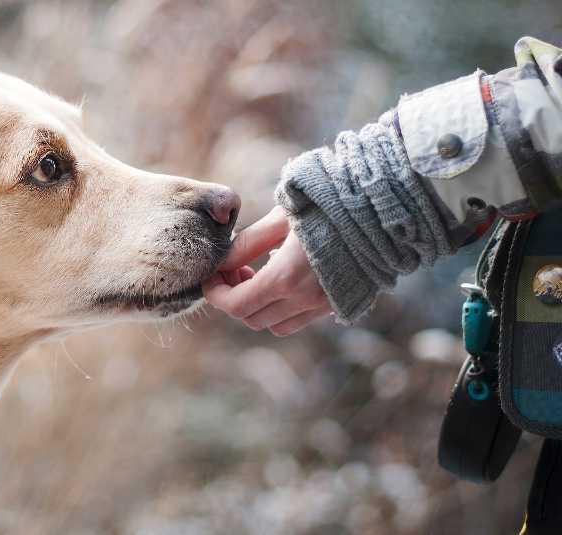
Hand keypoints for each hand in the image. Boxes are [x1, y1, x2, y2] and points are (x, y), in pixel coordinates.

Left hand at [204, 206, 331, 335]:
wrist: (381, 209)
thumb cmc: (327, 205)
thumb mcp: (280, 218)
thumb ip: (247, 244)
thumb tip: (221, 262)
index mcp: (286, 277)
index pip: (236, 305)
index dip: (216, 294)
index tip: (211, 276)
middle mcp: (304, 299)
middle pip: (251, 318)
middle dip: (234, 298)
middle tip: (234, 270)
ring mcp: (323, 305)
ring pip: (275, 325)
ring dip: (258, 307)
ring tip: (257, 275)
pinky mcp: (337, 304)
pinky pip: (299, 320)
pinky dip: (281, 309)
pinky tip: (283, 279)